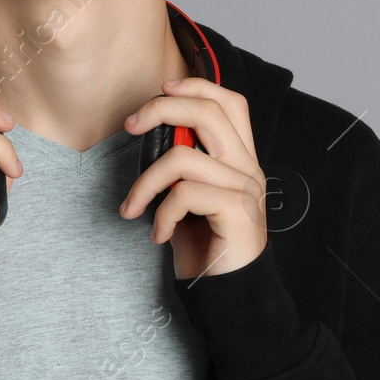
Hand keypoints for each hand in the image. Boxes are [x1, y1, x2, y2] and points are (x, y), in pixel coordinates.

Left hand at [118, 77, 266, 279]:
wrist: (229, 294)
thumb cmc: (205, 245)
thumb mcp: (189, 197)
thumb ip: (181, 164)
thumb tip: (150, 134)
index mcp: (241, 158)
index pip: (230, 102)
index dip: (196, 85)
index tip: (162, 89)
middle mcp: (248, 167)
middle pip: (207, 112)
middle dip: (161, 110)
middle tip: (131, 126)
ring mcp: (245, 188)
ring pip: (182, 158)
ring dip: (145, 182)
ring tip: (133, 207)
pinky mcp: (237, 212)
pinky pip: (183, 195)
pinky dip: (160, 214)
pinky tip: (158, 234)